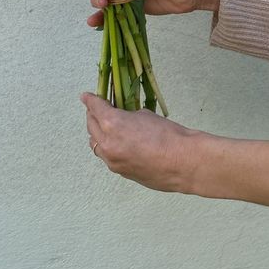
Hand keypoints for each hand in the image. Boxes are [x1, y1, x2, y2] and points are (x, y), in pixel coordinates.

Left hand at [81, 92, 200, 191]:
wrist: (183, 162)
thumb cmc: (168, 135)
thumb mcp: (145, 115)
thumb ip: (128, 116)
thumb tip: (124, 119)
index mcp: (112, 124)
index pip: (95, 108)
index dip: (90, 100)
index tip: (86, 96)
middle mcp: (107, 143)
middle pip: (91, 126)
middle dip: (92, 115)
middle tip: (96, 109)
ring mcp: (112, 161)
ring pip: (95, 144)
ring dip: (97, 134)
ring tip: (104, 126)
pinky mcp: (120, 172)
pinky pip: (107, 157)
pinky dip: (108, 147)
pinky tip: (118, 143)